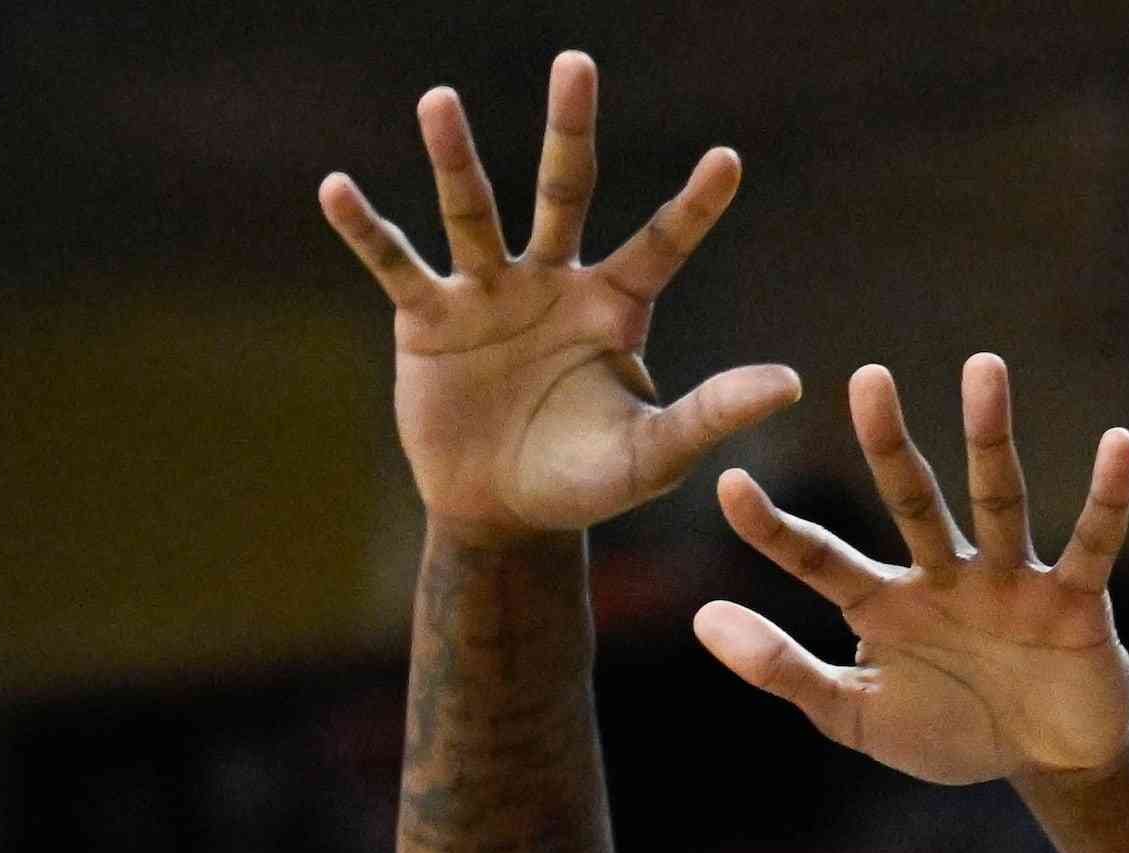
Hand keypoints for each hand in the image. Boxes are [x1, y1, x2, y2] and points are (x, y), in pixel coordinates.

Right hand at [321, 52, 794, 540]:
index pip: (661, 244)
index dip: (693, 206)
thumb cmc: (582, 480)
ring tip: (439, 101)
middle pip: (564, 191)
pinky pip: (398, 264)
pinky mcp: (429, 319)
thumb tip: (791, 381)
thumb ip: (713, 412)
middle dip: (569, 130)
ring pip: (474, 213)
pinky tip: (337, 189)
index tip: (729, 159)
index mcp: (614, 306)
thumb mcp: (652, 455)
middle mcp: (552, 281)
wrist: (500, 513)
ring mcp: (488, 293)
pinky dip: (366, 230)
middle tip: (577, 63)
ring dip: (455, 158)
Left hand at [697, 355, 1128, 785]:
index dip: (775, 530)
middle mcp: (945, 576)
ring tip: (983, 367)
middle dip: (889, 444)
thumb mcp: (857, 715)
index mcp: (886, 604)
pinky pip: (1093, 542)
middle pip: (912, 501)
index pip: (820, 559)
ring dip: (989, 437)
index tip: (728, 486)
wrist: (1048, 760)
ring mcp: (1010, 581)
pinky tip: (1118, 443)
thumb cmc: (952, 730)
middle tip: (867, 378)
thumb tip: (703, 618)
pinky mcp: (1075, 599)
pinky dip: (1107, 498)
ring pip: (997, 500)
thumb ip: (783, 670)